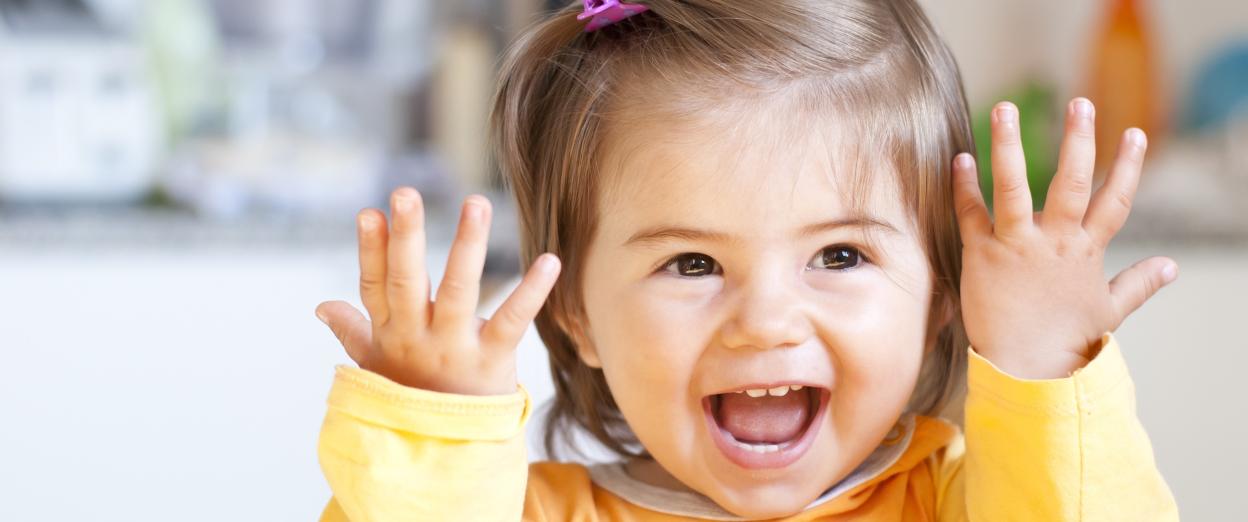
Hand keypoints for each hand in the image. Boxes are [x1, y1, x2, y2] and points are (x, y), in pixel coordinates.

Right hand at [315, 187, 560, 394]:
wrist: (448, 454)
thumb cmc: (413, 399)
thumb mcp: (376, 368)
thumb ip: (354, 331)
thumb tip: (321, 305)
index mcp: (390, 333)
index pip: (374, 286)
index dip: (371, 250)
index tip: (369, 212)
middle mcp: (418, 337)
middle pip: (406, 282)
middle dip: (404, 238)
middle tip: (406, 193)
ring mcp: (455, 348)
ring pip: (458, 291)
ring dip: (466, 246)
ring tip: (477, 202)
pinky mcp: (493, 359)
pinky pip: (512, 321)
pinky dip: (532, 292)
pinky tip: (550, 260)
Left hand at [952, 98, 1176, 378]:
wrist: (1027, 371)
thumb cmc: (1066, 344)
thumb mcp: (1110, 311)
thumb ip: (1139, 283)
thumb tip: (1172, 267)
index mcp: (1087, 251)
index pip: (1115, 201)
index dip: (1127, 167)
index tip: (1134, 133)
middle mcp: (1055, 242)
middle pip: (1072, 182)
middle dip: (1078, 140)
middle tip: (1080, 103)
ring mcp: (1017, 246)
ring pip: (1015, 186)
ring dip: (1009, 146)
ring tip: (1004, 108)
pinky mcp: (983, 255)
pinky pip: (972, 213)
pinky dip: (965, 186)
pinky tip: (961, 158)